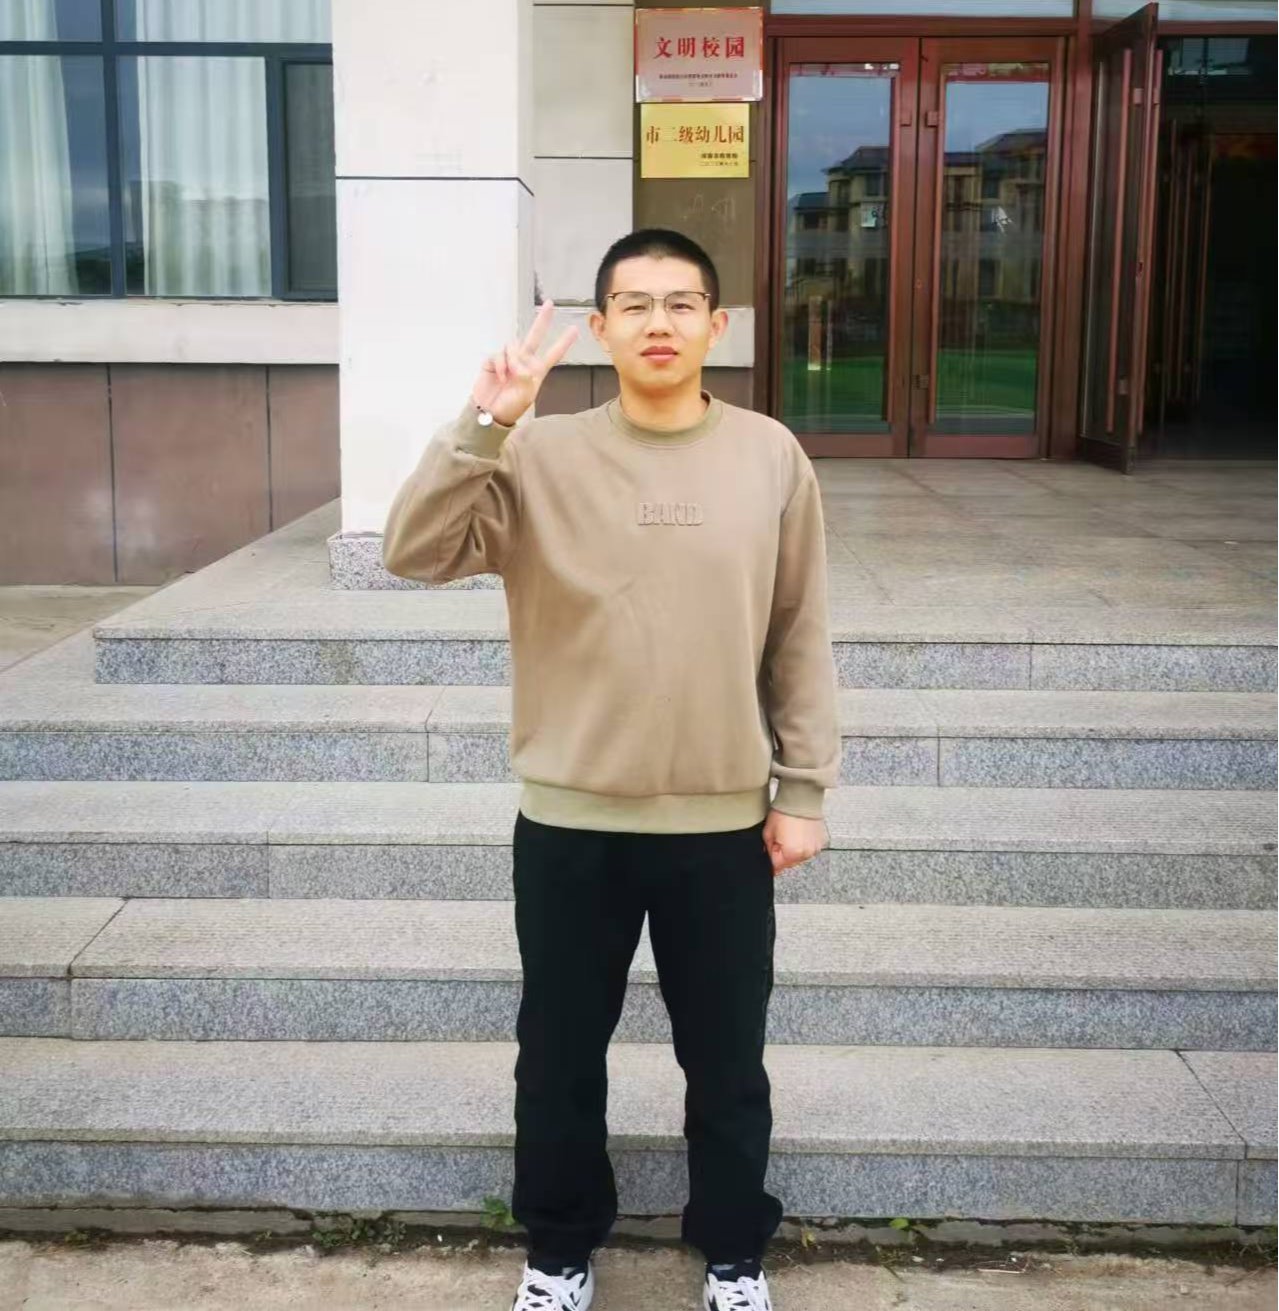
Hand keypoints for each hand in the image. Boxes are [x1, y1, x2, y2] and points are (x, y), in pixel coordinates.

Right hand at [472, 299, 578, 426]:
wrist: (489, 412)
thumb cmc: (510, 407)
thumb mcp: (525, 396)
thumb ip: (526, 376)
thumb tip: (518, 361)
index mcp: (536, 371)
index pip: (553, 354)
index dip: (563, 342)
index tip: (574, 329)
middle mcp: (524, 362)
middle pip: (535, 336)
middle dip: (542, 320)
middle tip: (549, 304)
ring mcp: (508, 360)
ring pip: (513, 345)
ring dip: (512, 358)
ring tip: (509, 375)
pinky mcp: (493, 361)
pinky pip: (498, 354)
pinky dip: (499, 365)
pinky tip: (499, 377)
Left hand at [763, 810, 828, 875]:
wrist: (800, 798)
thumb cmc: (784, 812)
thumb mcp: (768, 833)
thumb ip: (768, 849)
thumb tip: (769, 857)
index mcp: (792, 854)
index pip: (777, 867)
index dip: (771, 858)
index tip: (771, 850)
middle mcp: (806, 854)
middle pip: (789, 863)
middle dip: (783, 854)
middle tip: (780, 838)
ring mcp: (815, 848)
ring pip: (800, 857)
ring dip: (794, 850)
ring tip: (790, 834)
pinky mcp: (821, 841)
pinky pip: (808, 849)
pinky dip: (803, 844)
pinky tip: (799, 833)